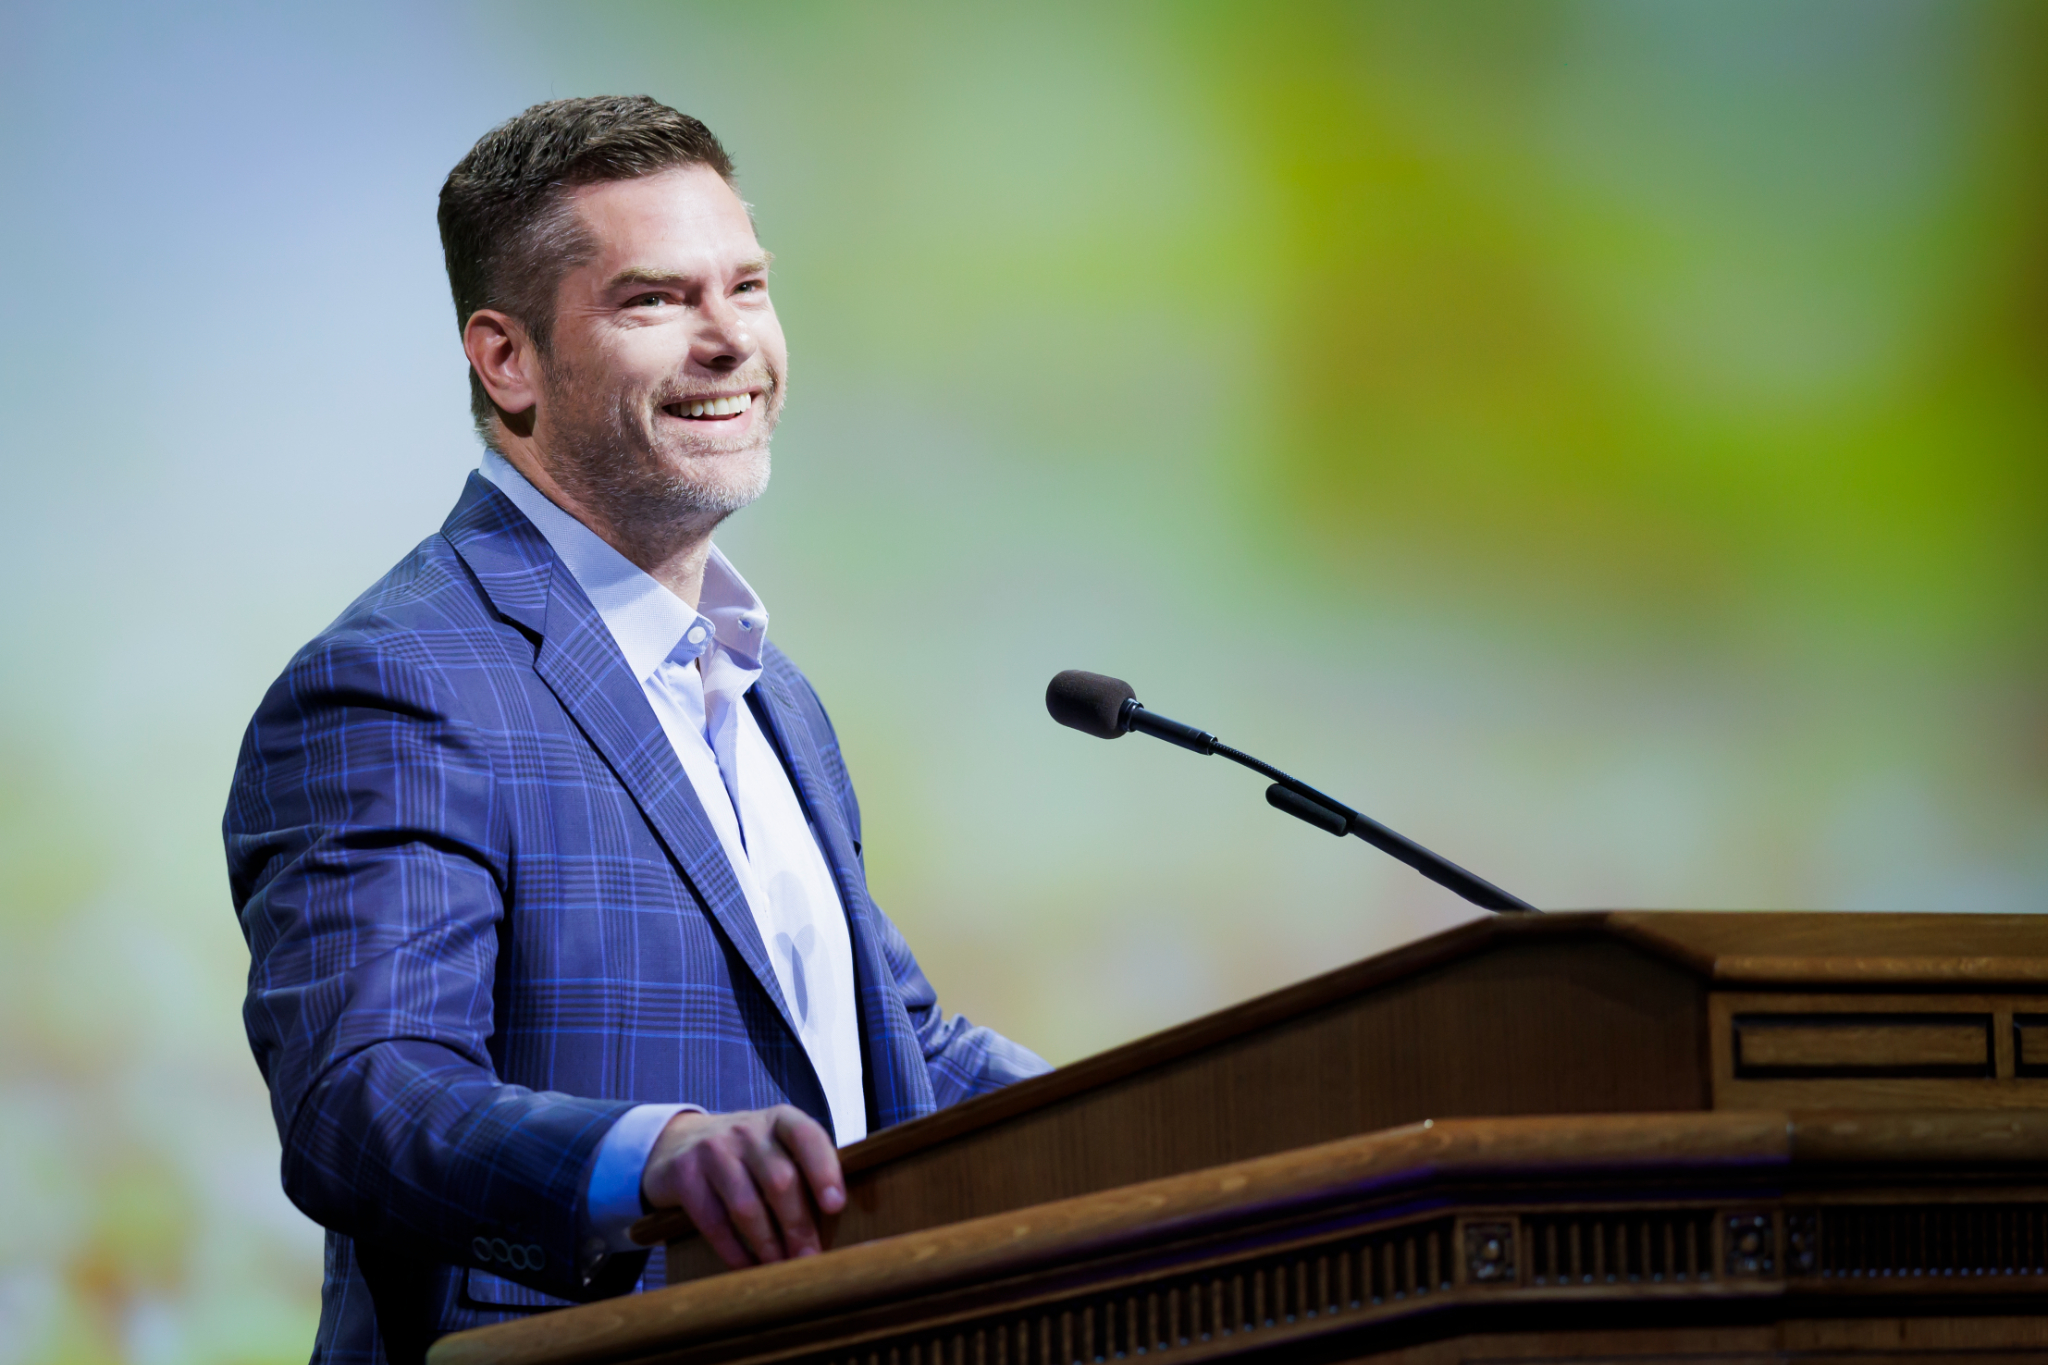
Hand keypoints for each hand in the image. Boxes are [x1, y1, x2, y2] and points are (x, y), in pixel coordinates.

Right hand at [640, 1106, 845, 1266]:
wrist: (679, 1142)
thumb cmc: (746, 1154)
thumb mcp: (776, 1146)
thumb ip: (804, 1170)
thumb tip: (835, 1224)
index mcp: (780, 1120)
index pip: (807, 1137)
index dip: (824, 1170)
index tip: (836, 1206)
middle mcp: (746, 1130)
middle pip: (780, 1181)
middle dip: (798, 1226)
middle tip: (810, 1259)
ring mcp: (712, 1150)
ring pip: (746, 1206)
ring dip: (767, 1244)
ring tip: (780, 1267)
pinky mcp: (685, 1175)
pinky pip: (713, 1221)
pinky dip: (734, 1251)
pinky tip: (748, 1267)